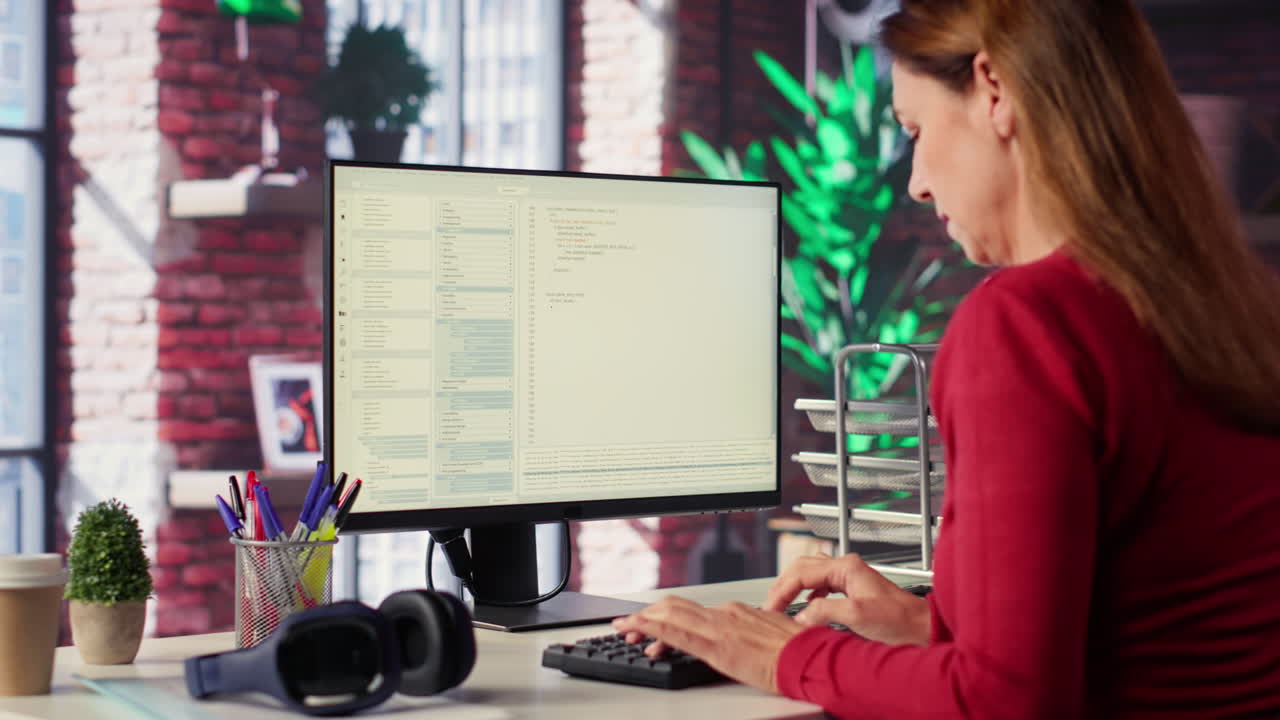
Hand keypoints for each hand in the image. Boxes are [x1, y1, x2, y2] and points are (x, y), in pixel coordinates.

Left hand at [612, 595, 805, 692]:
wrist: (811, 657)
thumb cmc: (798, 650)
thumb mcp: (768, 635)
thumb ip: (748, 632)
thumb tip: (740, 638)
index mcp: (736, 611)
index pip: (691, 609)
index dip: (667, 614)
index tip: (652, 621)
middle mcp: (724, 613)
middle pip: (675, 607)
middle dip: (648, 615)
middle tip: (630, 625)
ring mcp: (719, 628)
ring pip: (670, 616)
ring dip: (644, 621)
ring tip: (627, 630)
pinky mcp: (717, 646)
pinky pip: (678, 634)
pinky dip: (654, 630)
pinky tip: (642, 634)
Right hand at [762, 553, 930, 646]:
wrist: (922, 628)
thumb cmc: (899, 620)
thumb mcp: (857, 616)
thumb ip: (825, 612)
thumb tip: (800, 616)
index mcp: (846, 567)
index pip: (801, 572)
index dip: (782, 590)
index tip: (771, 608)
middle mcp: (847, 568)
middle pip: (802, 568)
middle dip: (783, 586)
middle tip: (771, 605)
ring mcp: (850, 578)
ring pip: (811, 574)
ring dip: (793, 588)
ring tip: (782, 604)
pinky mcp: (853, 590)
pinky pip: (821, 585)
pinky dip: (807, 594)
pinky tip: (806, 607)